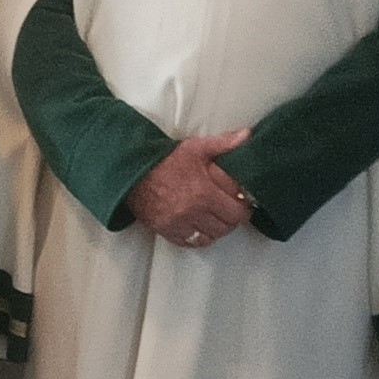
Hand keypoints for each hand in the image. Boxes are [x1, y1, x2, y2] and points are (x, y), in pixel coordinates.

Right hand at [127, 129, 253, 250]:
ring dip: (215, 229)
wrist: (132, 173)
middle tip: (228, 210)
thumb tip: (247, 135)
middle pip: (225, 227)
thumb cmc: (165, 161)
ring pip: (210, 237)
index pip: (237, 213)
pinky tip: (197, 226)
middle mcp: (193, 212)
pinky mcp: (166, 231)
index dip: (243, 210)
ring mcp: (179, 224)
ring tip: (213, 218)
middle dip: (230, 219)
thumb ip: (223, 144)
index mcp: (204, 193)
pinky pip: (190, 243)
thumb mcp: (195, 148)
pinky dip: (197, 237)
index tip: (242, 205)